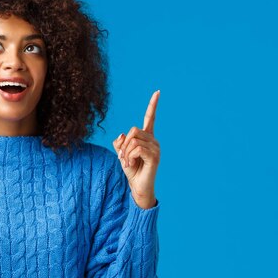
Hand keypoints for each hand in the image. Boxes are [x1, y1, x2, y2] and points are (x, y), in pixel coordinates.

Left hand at [112, 90, 160, 208]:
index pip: (150, 118)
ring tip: (126, 162)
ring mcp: (156, 148)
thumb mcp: (121, 154)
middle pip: (134, 130)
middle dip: (124, 143)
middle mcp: (153, 140)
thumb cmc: (131, 169)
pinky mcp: (155, 157)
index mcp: (146, 137)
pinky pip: (137, 149)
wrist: (137, 186)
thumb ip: (120, 143)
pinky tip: (130, 164)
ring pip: (134, 140)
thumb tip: (122, 135)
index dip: (153, 105)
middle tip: (122, 157)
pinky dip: (129, 156)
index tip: (158, 91)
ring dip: (125, 152)